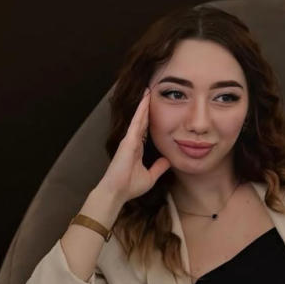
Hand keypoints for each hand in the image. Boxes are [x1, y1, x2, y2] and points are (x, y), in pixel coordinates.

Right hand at [97, 88, 169, 203]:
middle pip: (141, 121)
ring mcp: (129, 140)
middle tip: (150, 92)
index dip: (149, 119)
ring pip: (138, 119)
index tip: (154, 108)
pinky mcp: (128, 141)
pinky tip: (145, 101)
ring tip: (148, 91)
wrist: (117, 192)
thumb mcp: (150, 176)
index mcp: (136, 149)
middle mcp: (132, 142)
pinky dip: (141, 112)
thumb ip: (158, 167)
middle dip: (146, 107)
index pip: (144, 130)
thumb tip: (168, 160)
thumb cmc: (130, 187)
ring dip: (143, 105)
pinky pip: (136, 123)